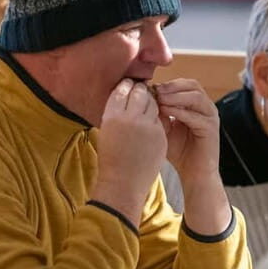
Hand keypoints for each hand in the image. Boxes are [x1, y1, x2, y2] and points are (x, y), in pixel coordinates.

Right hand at [92, 79, 166, 226]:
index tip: (128, 85)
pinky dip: (157, 117)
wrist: (123, 183)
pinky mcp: (160, 135)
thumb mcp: (107, 132)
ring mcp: (147, 126)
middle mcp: (129, 118)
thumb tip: (126, 96)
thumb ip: (116, 113)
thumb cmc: (111, 159)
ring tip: (149, 103)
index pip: (121, 90)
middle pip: (139, 93)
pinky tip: (152, 122)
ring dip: (151, 101)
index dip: (126, 86)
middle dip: (141, 90)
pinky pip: (160, 119)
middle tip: (141, 89)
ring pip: (153, 104)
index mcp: (112, 116)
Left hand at [155, 78, 219, 184]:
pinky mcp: (211, 128)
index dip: (167, 84)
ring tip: (159, 98)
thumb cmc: (179, 152)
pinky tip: (166, 111)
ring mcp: (211, 117)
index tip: (148, 88)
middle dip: (172, 86)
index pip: (183, 84)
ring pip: (196, 96)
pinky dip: (181, 111)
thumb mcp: (165, 128)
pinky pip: (196, 115)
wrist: (193, 174)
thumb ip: (159, 113)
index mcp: (196, 105)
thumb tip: (146, 97)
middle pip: (192, 85)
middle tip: (154, 89)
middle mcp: (206, 107)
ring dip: (176, 96)